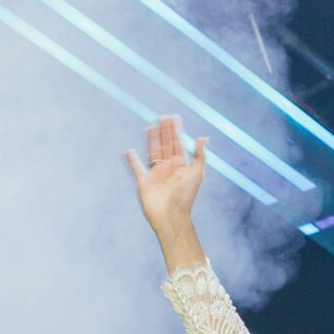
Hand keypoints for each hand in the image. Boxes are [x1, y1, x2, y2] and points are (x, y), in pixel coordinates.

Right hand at [125, 116, 208, 238]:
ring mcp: (156, 175)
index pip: (178, 144)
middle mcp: (168, 168)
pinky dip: (132, 161)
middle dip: (164, 131)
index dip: (176, 130)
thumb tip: (203, 137)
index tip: (174, 117)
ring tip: (150, 127)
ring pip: (152, 153)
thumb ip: (200, 156)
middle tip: (163, 117)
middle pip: (165, 145)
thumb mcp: (197, 174)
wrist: (171, 217)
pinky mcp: (144, 183)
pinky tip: (130, 151)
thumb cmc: (186, 198)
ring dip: (151, 140)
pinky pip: (137, 169)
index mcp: (181, 166)